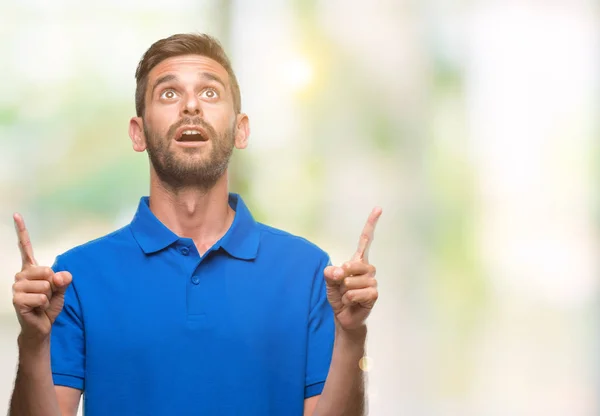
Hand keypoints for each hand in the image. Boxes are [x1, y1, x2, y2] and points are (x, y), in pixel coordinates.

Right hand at [12, 213, 71, 341]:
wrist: (41, 325)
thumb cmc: (49, 305)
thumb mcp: (61, 289)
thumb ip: (63, 280)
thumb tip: (61, 276)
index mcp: (31, 269)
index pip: (25, 247)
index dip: (21, 230)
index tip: (16, 214)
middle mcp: (21, 275)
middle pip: (47, 270)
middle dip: (54, 285)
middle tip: (47, 295)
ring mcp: (17, 287)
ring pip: (45, 286)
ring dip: (49, 297)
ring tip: (42, 302)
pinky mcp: (17, 299)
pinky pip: (41, 298)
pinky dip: (45, 305)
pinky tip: (38, 309)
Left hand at [324, 207, 381, 331]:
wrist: (344, 315)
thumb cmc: (338, 296)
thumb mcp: (329, 283)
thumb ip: (330, 274)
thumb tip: (338, 271)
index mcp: (357, 261)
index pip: (365, 240)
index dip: (371, 224)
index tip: (378, 208)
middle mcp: (367, 269)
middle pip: (354, 264)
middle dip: (342, 276)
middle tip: (341, 286)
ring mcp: (372, 281)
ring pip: (353, 281)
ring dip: (344, 291)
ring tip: (346, 296)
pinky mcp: (374, 294)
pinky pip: (358, 293)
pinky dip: (350, 299)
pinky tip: (352, 302)